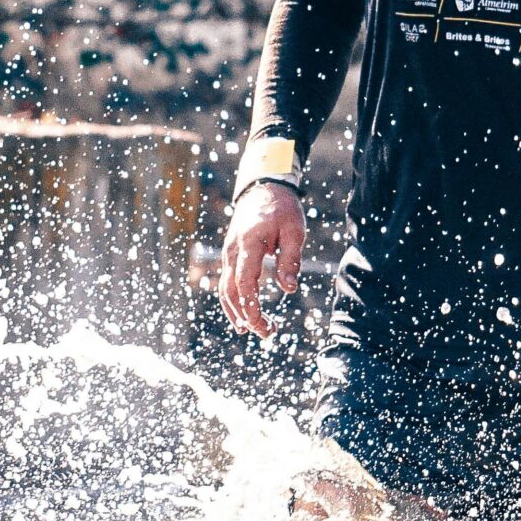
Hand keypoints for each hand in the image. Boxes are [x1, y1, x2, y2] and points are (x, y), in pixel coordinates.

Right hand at [217, 181, 305, 335]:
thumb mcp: (295, 231)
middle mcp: (232, 251)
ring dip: (238, 313)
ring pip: (225, 290)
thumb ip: (291, 260)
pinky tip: (243, 317)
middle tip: (268, 333)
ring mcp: (228, 253)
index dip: (251, 307)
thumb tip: (289, 289)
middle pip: (231, 292)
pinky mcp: (230, 255)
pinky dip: (233, 302)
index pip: (244, 283)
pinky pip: (226, 283)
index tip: (262, 325)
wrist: (262, 188)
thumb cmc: (282, 209)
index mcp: (248, 244)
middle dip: (247, 316)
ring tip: (256, 330)